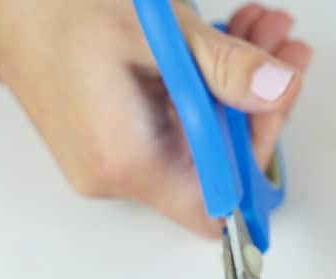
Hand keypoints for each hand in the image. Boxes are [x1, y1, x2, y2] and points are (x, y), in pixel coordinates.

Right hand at [0, 0, 311, 236]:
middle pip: (215, 165)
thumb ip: (224, 67)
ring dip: (235, 85)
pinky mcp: (106, 138)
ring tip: (255, 29)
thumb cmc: (55, 3)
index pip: (217, 202)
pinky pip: (171, 125)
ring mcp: (108, 160)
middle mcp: (115, 175)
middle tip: (280, 47)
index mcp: (126, 161)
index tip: (277, 95)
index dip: (257, 153)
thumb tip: (278, 89)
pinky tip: (218, 41)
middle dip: (256, 102)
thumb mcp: (157, 30)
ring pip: (198, 138)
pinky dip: (202, 87)